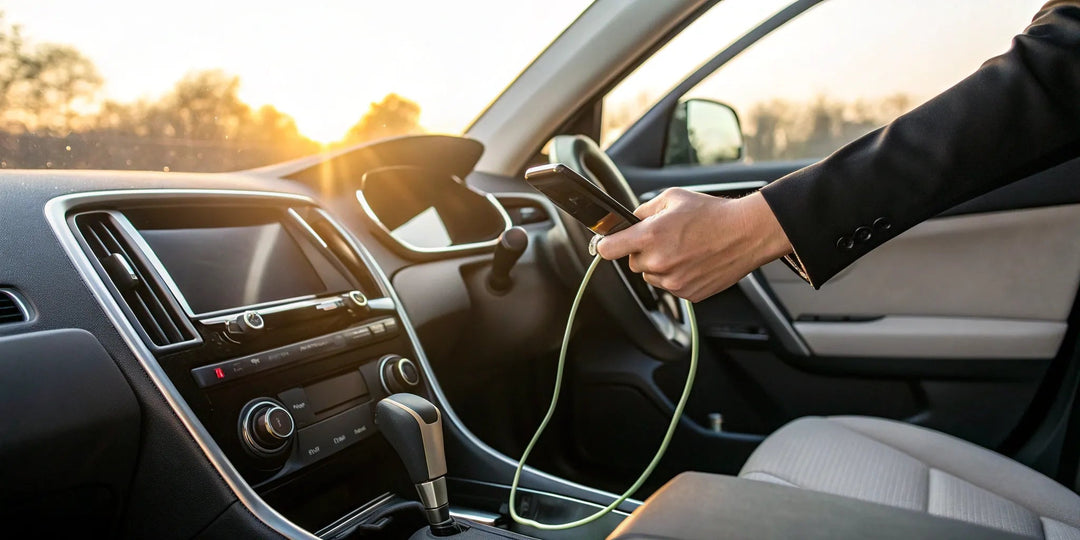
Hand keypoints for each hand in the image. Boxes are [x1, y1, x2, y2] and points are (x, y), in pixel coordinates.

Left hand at [596, 189, 792, 301]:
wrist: (746, 234)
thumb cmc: (713, 213)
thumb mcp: (673, 197)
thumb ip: (644, 210)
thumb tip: (629, 220)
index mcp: (650, 236)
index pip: (607, 249)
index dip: (606, 244)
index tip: (608, 243)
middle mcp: (659, 262)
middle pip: (632, 263)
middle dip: (643, 251)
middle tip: (666, 238)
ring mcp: (673, 281)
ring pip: (652, 276)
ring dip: (660, 265)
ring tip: (684, 249)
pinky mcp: (688, 294)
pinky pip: (671, 286)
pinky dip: (678, 275)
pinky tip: (694, 260)